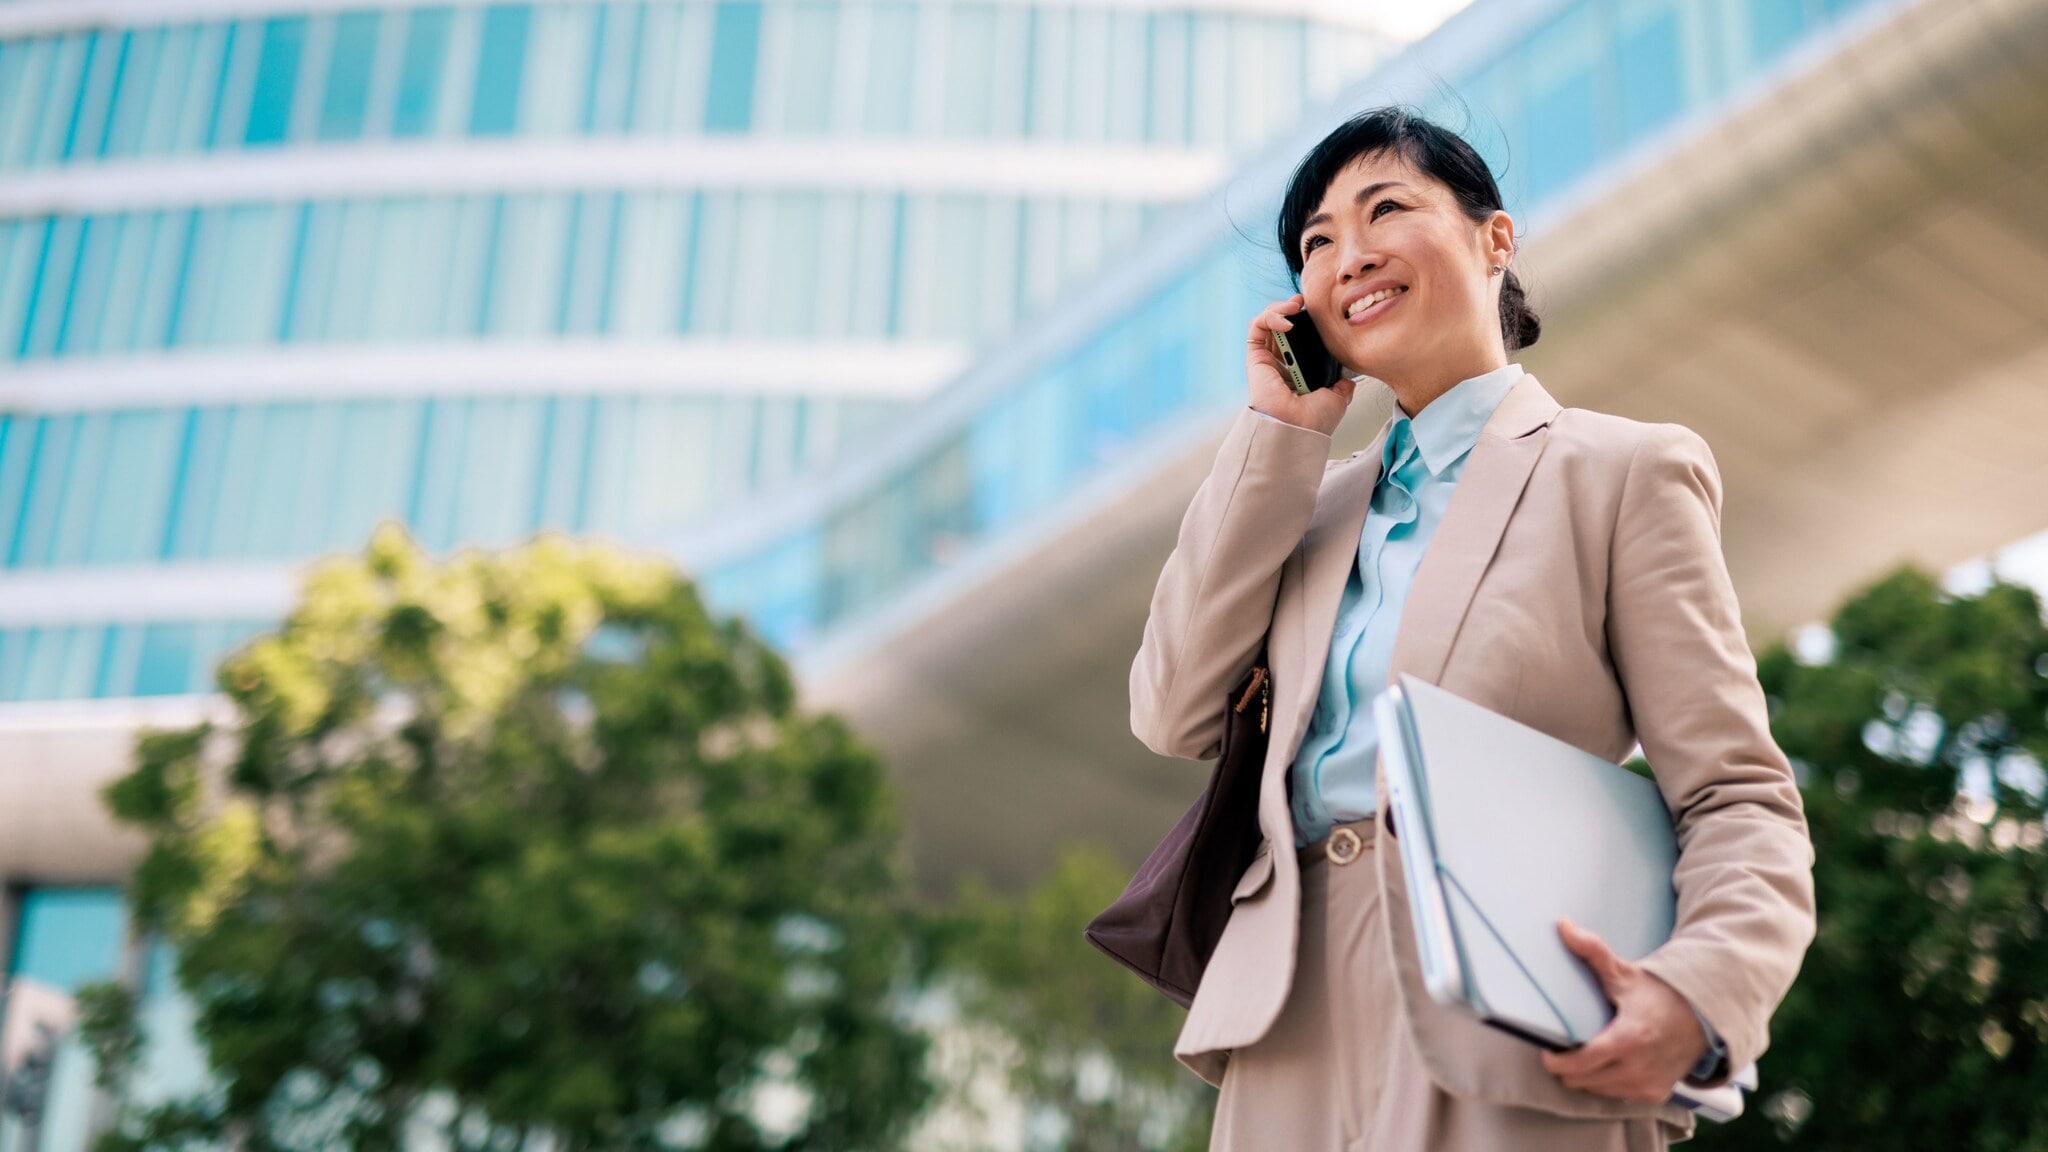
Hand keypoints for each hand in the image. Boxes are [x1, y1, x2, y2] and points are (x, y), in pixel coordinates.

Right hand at [1246, 294, 1355, 436]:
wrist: (1299, 428)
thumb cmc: (1315, 420)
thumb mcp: (1338, 398)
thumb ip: (1341, 385)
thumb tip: (1347, 380)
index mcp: (1299, 372)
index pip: (1300, 338)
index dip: (1307, 323)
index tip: (1320, 315)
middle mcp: (1281, 364)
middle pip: (1282, 325)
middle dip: (1292, 309)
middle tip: (1306, 303)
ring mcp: (1267, 360)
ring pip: (1268, 322)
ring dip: (1280, 308)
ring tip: (1296, 306)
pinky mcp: (1255, 358)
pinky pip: (1256, 327)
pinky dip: (1270, 317)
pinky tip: (1287, 321)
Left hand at [1539, 919, 1707, 1103]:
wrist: (1703, 1017)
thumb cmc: (1659, 994)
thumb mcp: (1624, 973)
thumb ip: (1592, 950)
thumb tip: (1564, 926)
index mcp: (1628, 1038)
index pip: (1579, 1064)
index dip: (1556, 1061)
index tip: (1547, 1051)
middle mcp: (1638, 1068)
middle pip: (1581, 1081)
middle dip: (1567, 1067)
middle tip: (1565, 1049)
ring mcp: (1648, 1084)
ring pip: (1596, 1091)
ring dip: (1587, 1077)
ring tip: (1587, 1054)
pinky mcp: (1655, 1094)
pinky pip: (1617, 1096)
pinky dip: (1608, 1084)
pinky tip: (1610, 1064)